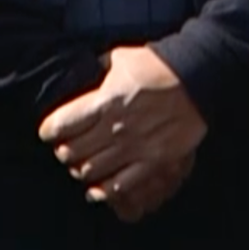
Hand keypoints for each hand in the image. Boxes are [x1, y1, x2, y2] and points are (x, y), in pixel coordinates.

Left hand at [39, 46, 207, 211]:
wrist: (199, 75)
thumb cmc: (159, 64)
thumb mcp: (123, 58)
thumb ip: (99, 69)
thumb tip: (85, 75)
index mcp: (104, 100)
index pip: (61, 124)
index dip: (49, 131)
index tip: (49, 132)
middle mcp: (115, 127)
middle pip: (73, 152)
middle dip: (64, 152)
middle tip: (66, 149)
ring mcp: (134, 146)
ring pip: (92, 171)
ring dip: (81, 171)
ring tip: (82, 166)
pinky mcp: (153, 160)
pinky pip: (120, 185)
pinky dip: (104, 191)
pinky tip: (97, 189)